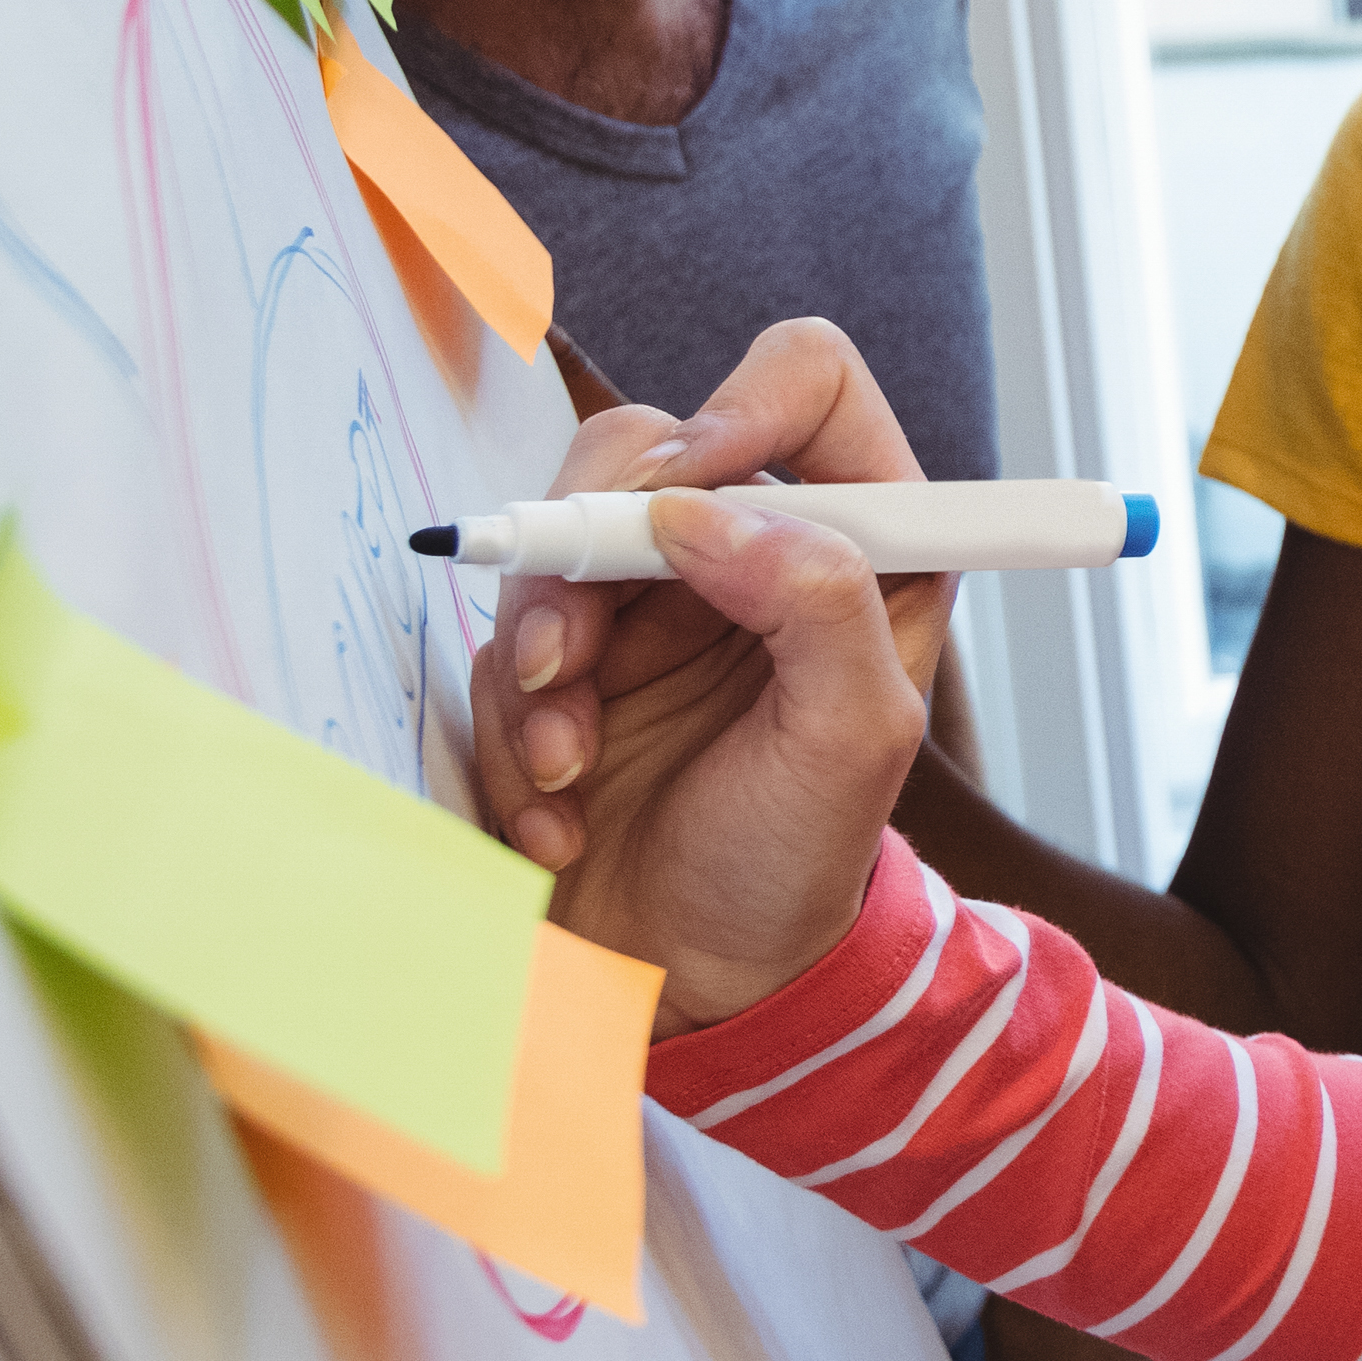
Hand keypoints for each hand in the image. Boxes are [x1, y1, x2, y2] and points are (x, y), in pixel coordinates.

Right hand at [466, 320, 937, 1031]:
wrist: (700, 978)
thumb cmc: (800, 860)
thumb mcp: (853, 740)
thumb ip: (818, 600)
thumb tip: (708, 510)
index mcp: (860, 539)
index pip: (806, 383)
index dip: (740, 406)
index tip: (683, 489)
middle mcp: (751, 550)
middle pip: (640, 447)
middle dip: (585, 551)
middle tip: (567, 666)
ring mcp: (650, 603)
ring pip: (553, 544)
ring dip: (537, 660)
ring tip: (566, 768)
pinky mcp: (569, 663)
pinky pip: (502, 646)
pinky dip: (512, 730)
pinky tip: (554, 817)